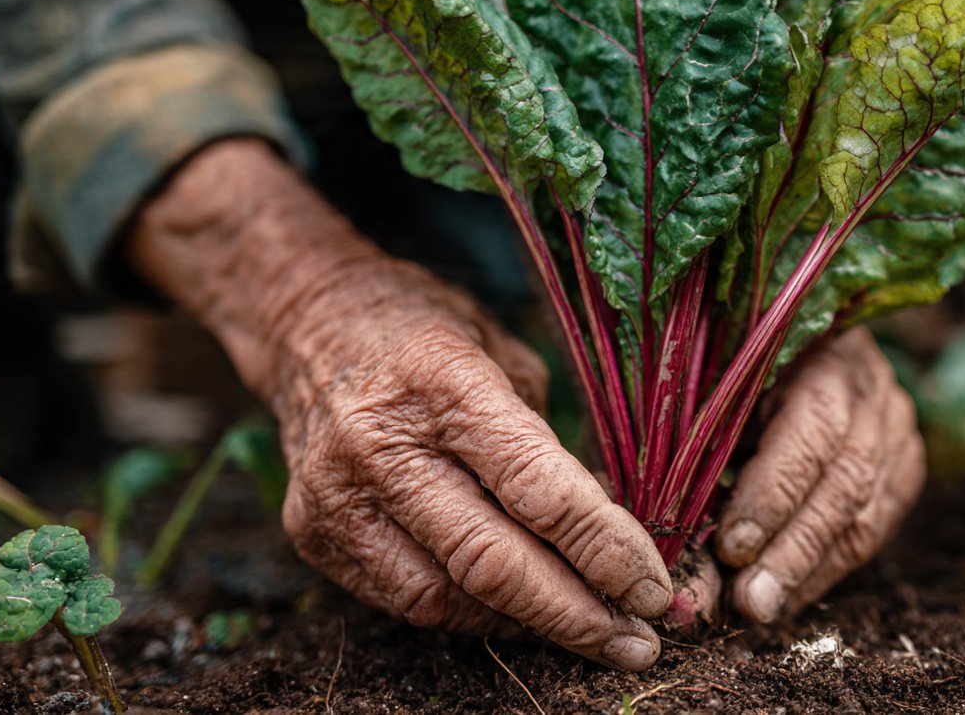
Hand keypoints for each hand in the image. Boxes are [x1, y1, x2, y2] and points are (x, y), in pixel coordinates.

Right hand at [129, 140, 669, 669]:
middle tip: (640, 643)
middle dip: (578, 614)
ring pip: (449, 598)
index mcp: (442, 381)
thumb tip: (614, 532)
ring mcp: (337, 495)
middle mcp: (379, 443)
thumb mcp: (507, 355)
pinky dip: (475, 614)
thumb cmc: (428, 332)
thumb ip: (555, 445)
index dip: (607, 551)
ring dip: (531, 625)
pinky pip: (408, 601)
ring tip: (593, 632)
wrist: (307, 321)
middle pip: (493, 562)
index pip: (539, 491)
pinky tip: (523, 613)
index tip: (657, 589)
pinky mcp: (313, 534)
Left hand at [715, 327, 925, 622]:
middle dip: (793, 550)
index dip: (772, 496)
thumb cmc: (721, 352)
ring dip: (811, 568)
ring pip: (866, 510)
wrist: (786, 322)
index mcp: (819, 347)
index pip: (810, 433)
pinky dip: (831, 564)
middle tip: (751, 602)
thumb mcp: (699, 376)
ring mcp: (895, 421)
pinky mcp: (903, 456)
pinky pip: (877, 522)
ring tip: (764, 608)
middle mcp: (869, 384)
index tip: (733, 547)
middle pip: (844, 481)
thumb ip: (686, 441)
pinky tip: (793, 592)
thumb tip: (659, 531)